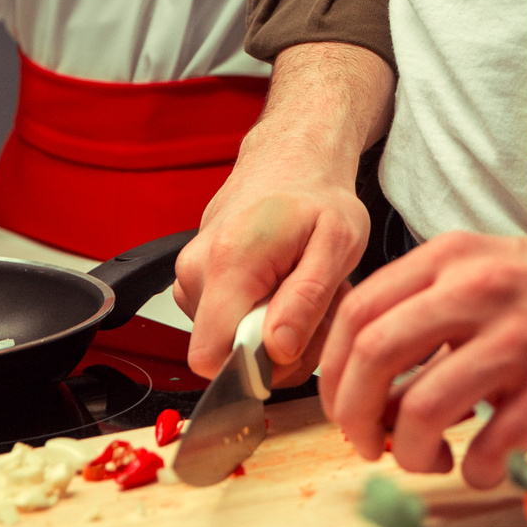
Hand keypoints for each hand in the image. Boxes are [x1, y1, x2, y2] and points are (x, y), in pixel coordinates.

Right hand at [173, 180, 367, 386]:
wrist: (290, 157)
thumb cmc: (316, 196)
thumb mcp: (336, 244)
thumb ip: (306, 300)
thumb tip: (277, 350)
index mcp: (228, 262)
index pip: (212, 357)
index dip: (255, 369)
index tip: (296, 343)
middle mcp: (196, 270)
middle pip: (225, 353)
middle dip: (277, 349)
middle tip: (316, 310)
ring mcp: (190, 274)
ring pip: (226, 341)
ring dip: (272, 333)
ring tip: (301, 292)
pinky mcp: (194, 278)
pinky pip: (223, 323)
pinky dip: (258, 318)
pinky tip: (283, 288)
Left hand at [318, 155, 526, 488]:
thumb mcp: (482, 264)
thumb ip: (423, 300)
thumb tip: (361, 369)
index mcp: (450, 258)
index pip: (356, 310)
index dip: (331, 369)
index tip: (341, 404)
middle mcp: (476, 290)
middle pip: (373, 355)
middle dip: (354, 416)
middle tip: (367, 444)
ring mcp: (518, 340)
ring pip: (422, 409)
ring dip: (409, 453)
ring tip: (427, 460)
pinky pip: (486, 448)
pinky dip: (471, 471)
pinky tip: (480, 464)